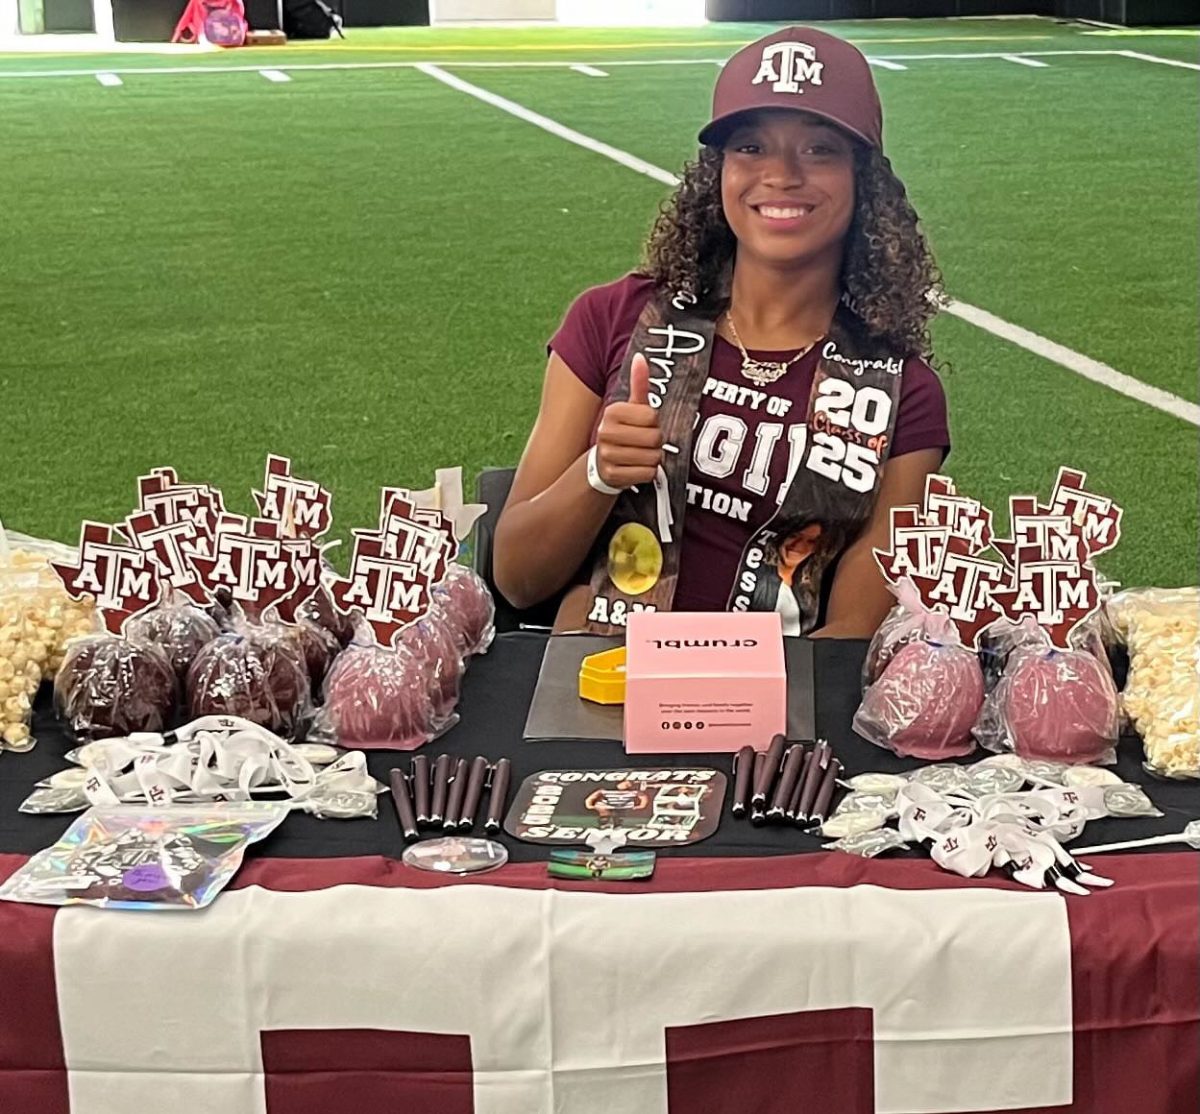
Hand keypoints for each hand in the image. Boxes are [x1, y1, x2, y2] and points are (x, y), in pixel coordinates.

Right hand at [593, 354, 662, 488]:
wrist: (602, 464)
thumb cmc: (624, 431)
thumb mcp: (631, 408)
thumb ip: (639, 383)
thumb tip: (640, 356)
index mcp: (612, 412)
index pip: (651, 416)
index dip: (654, 422)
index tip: (643, 425)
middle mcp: (606, 433)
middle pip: (654, 438)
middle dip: (656, 442)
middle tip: (644, 442)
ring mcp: (608, 456)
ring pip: (653, 458)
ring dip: (653, 458)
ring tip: (640, 455)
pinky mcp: (613, 476)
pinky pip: (647, 474)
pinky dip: (648, 473)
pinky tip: (636, 468)